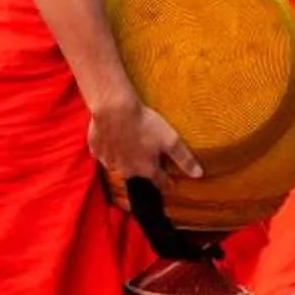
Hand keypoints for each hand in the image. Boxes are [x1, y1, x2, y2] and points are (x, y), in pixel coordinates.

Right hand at [88, 95, 202, 183]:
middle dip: (143, 170)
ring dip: (124, 159)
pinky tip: (112, 139)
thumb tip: (198, 175)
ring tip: (128, 147)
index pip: (160, 182)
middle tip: (146, 159)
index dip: (167, 183)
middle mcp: (127, 171)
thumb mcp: (170, 140)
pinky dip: (109, 149)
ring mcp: (109, 162)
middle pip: (138, 175)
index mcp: (146, 169)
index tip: (170, 184)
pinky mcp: (96, 150)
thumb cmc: (144, 124)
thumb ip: (184, 159)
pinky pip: (104, 154)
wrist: (114, 110)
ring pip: (119, 165)